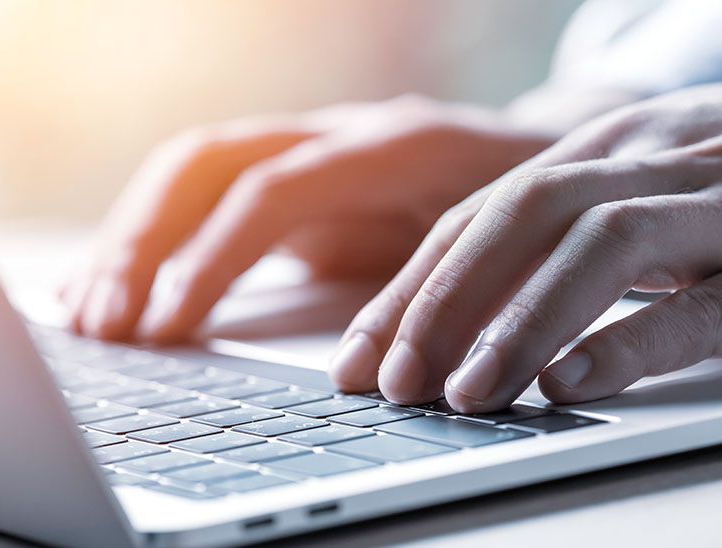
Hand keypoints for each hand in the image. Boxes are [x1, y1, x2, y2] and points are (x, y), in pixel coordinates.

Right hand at [62, 95, 552, 340]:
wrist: (539, 158)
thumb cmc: (526, 212)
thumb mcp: (499, 248)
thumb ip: (431, 291)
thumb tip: (355, 366)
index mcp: (388, 144)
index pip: (270, 193)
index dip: (209, 259)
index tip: (164, 330)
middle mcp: (331, 134)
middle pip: (204, 164)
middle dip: (140, 245)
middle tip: (103, 325)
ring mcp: (301, 149)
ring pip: (186, 173)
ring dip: (126, 241)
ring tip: (85, 315)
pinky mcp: (282, 179)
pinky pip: (196, 196)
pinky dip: (144, 240)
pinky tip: (102, 284)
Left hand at [330, 85, 721, 411]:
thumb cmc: (710, 206)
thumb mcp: (621, 208)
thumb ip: (545, 250)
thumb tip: (435, 328)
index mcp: (595, 151)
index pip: (478, 216)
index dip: (409, 289)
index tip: (359, 360)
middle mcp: (647, 157)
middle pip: (520, 213)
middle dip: (443, 301)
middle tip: (395, 382)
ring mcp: (714, 198)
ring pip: (600, 241)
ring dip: (518, 321)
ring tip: (466, 396)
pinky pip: (700, 299)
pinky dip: (627, 341)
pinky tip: (568, 385)